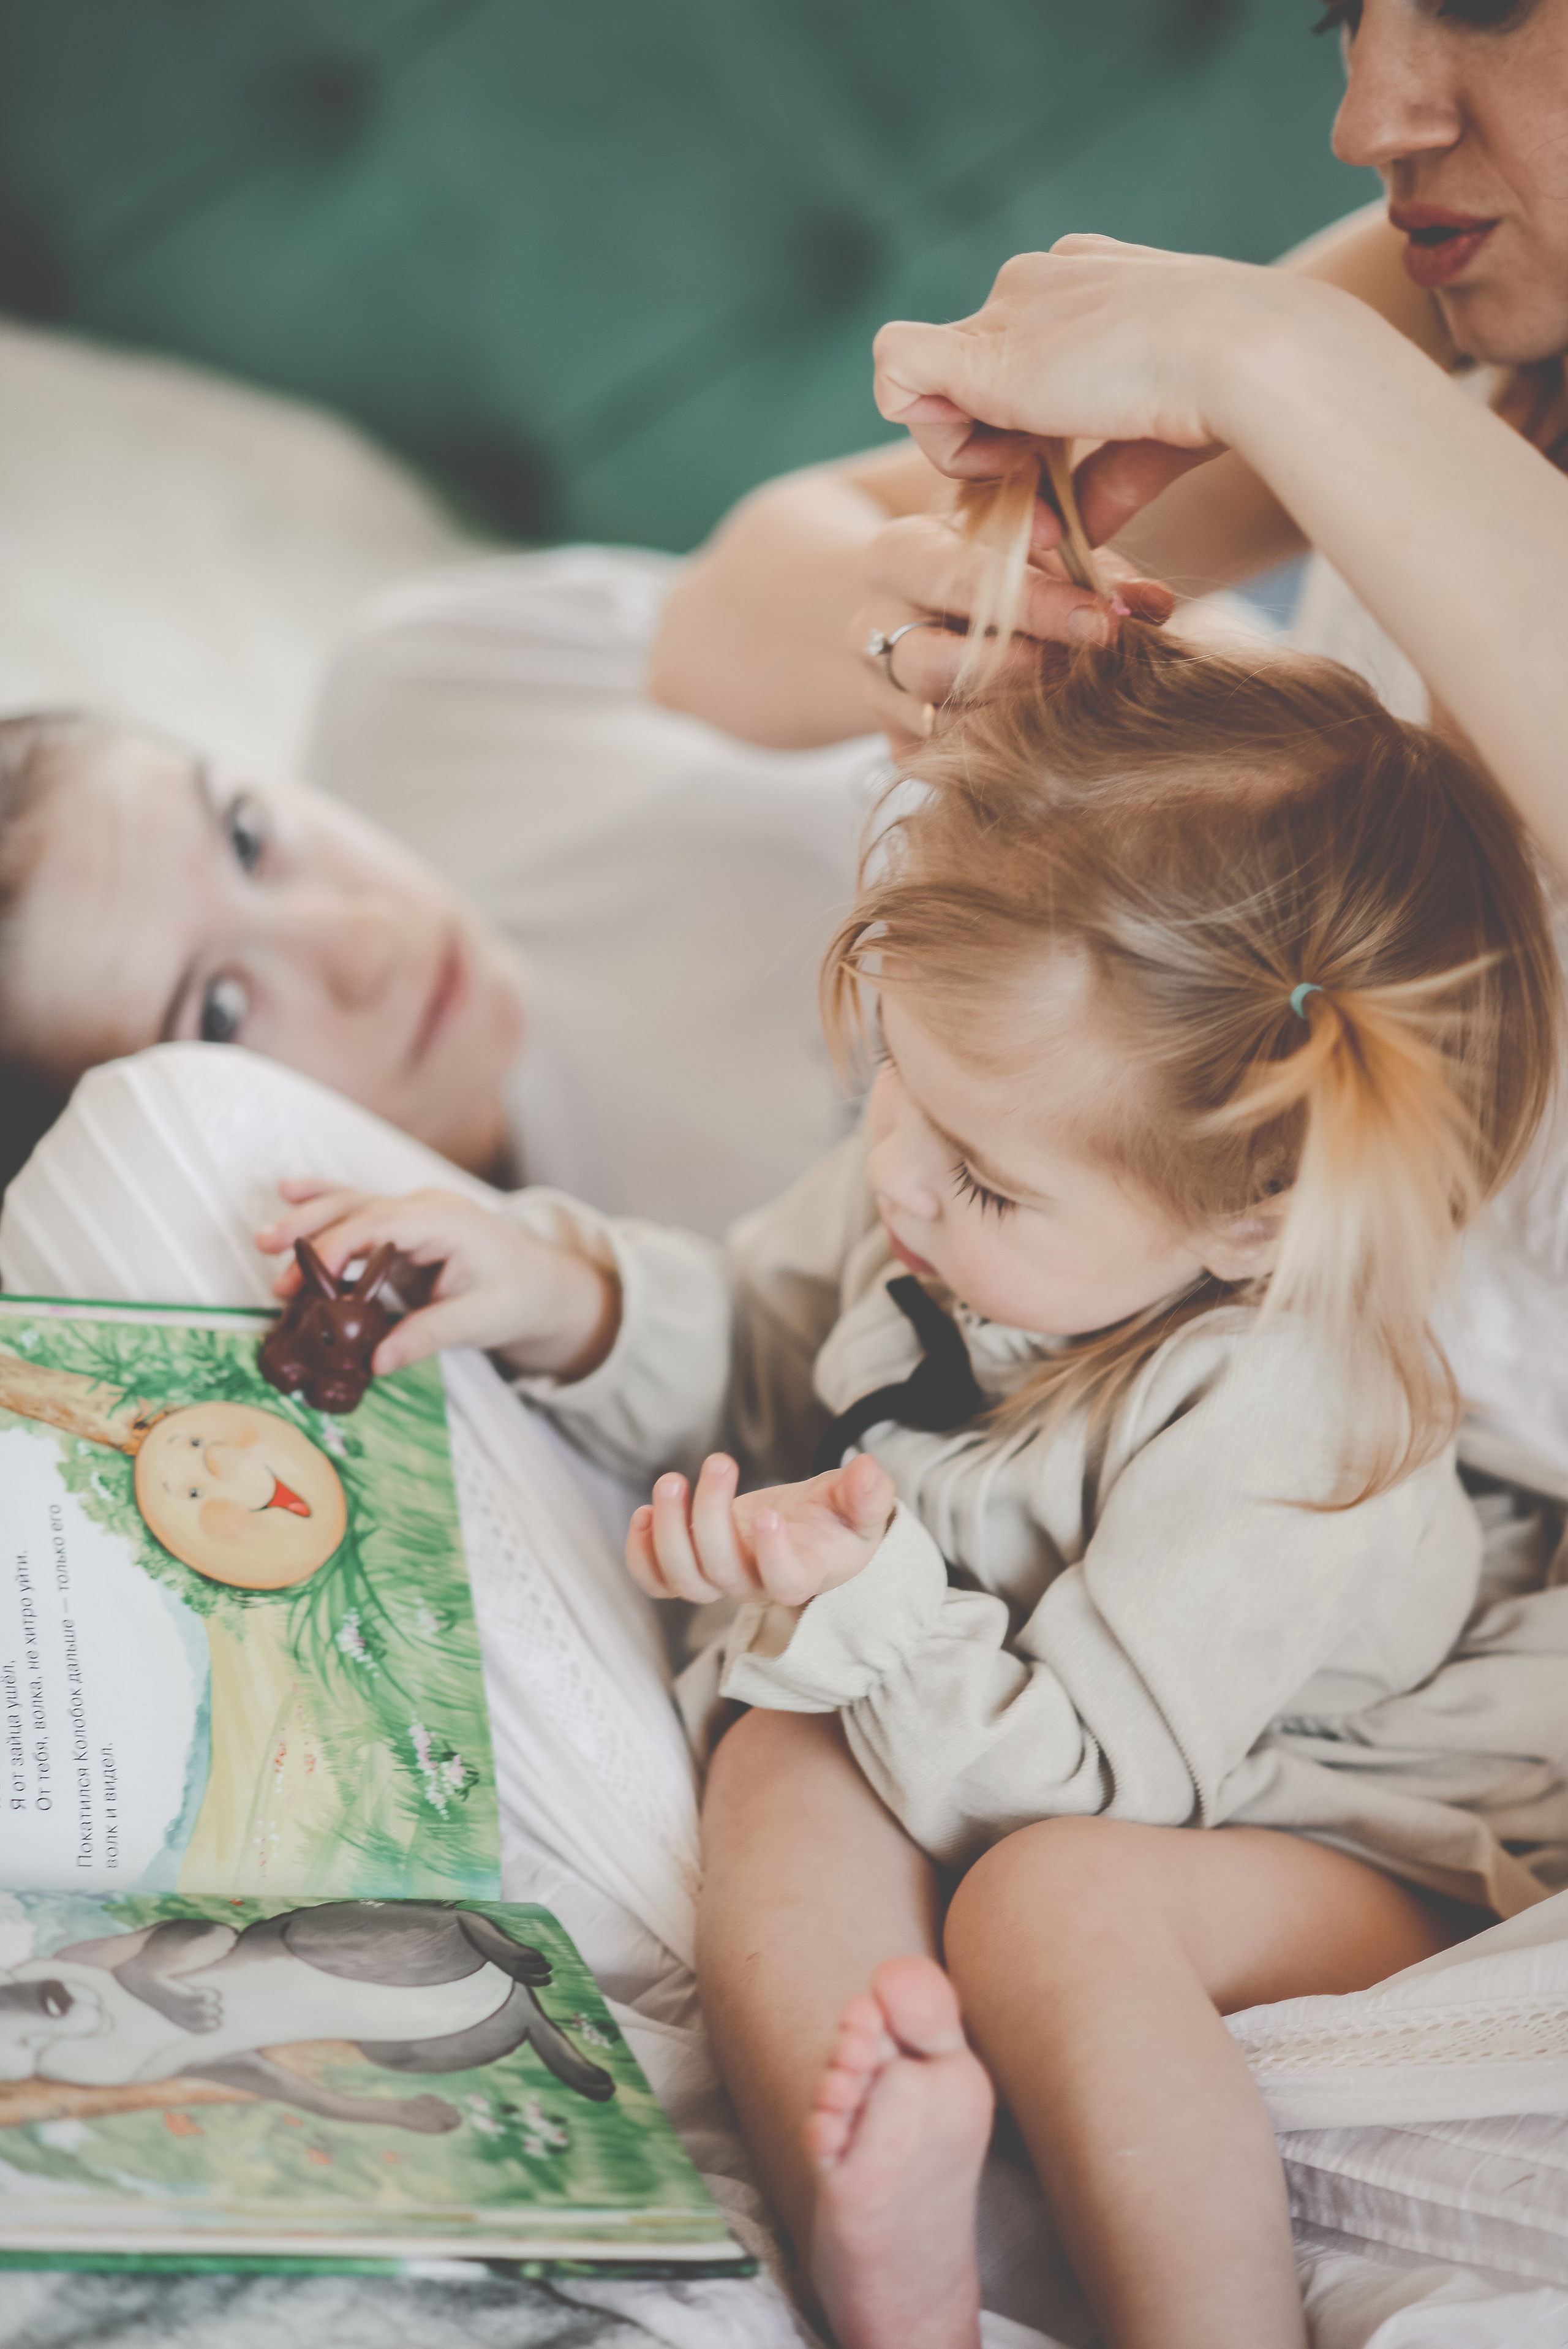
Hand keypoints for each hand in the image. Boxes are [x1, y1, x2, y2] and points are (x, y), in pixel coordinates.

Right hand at [256, 1180, 619, 1380]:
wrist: (540, 1286)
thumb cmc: (516, 1297)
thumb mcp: (480, 1321)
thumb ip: (428, 1336)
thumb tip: (376, 1362)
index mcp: (448, 1222)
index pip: (383, 1223)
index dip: (340, 1245)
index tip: (310, 1277)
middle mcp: (426, 1208)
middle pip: (359, 1207)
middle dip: (311, 1228)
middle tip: (268, 1250)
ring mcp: (412, 1214)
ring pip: (352, 1206)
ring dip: (309, 1220)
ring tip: (265, 1240)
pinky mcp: (401, 1230)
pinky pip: (358, 1212)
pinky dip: (325, 1204)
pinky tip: (290, 1191)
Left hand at [626, 1450, 895, 1609]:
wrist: (810, 1534)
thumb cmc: (838, 1520)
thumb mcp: (862, 1505)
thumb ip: (869, 1494)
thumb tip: (870, 1470)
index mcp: (804, 1573)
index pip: (785, 1583)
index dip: (772, 1556)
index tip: (768, 1514)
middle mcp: (757, 1584)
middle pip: (723, 1572)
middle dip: (711, 1517)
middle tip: (720, 1461)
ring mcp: (721, 1581)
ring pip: (685, 1579)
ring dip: (669, 1531)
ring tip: (672, 1481)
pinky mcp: (694, 1569)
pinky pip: (657, 1581)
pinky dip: (641, 1555)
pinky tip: (643, 1512)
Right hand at [853, 509, 1173, 754]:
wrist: (929, 610)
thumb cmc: (1000, 567)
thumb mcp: (1039, 547)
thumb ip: (1094, 569)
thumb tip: (1151, 606)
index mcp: (898, 556)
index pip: (963, 581)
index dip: (1039, 607)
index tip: (1104, 626)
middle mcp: (870, 628)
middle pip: (938, 665)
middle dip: (1026, 673)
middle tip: (1097, 674)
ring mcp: (878, 697)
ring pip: (944, 725)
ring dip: (1019, 722)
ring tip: (1084, 707)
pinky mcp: (896, 749)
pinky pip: (948, 767)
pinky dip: (1001, 759)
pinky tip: (1048, 741)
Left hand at [872, 236, 1296, 533]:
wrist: (1240, 355)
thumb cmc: (1223, 393)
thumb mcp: (1154, 441)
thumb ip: (1105, 482)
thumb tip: (1079, 532)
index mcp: (1089, 288)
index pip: (1020, 356)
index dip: (1026, 427)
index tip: (1063, 468)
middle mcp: (1039, 285)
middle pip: (971, 373)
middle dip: (993, 444)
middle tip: (1041, 486)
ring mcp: (1006, 307)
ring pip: (933, 380)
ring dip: (968, 448)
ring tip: (1028, 472)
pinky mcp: (976, 345)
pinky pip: (894, 368)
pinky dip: (924, 426)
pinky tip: (988, 457)